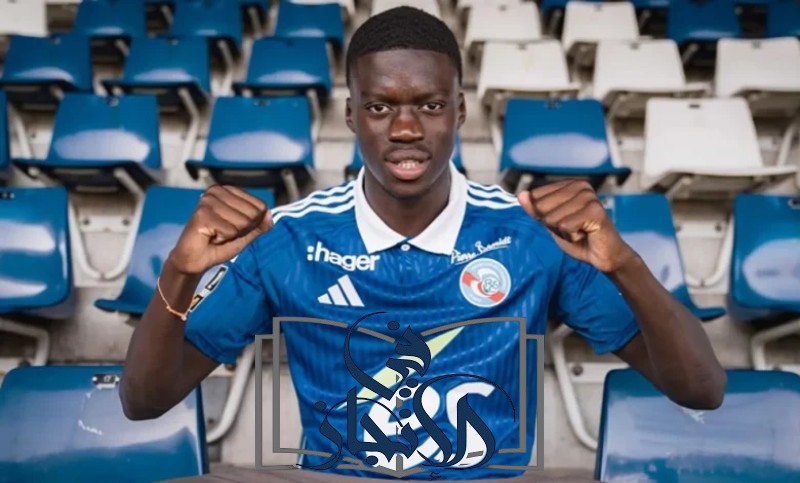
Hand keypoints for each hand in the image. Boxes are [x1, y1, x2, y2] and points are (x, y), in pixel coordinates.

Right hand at [168, 185, 271, 274]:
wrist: (195, 259)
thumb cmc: (218, 244)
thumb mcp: (245, 234)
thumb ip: (259, 225)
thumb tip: (270, 214)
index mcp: (229, 190)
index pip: (260, 206)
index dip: (252, 224)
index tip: (234, 228)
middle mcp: (217, 191)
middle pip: (252, 214)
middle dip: (242, 230)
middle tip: (223, 233)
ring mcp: (208, 201)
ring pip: (242, 223)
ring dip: (231, 235)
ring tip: (216, 234)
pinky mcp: (202, 214)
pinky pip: (230, 231)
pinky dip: (222, 239)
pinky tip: (210, 237)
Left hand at [517, 180, 636, 272]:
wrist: (603, 255)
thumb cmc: (578, 237)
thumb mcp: (551, 222)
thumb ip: (535, 209)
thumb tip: (521, 194)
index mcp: (569, 184)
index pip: (535, 197)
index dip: (544, 216)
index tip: (564, 221)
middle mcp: (580, 186)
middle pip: (542, 207)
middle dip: (553, 225)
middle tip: (573, 228)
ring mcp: (589, 197)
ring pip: (552, 218)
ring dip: (563, 232)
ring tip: (580, 231)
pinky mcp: (595, 211)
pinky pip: (565, 226)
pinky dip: (572, 237)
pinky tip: (585, 234)